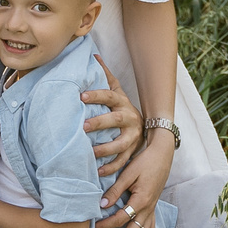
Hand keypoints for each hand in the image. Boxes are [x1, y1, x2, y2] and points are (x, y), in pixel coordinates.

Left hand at [82, 59, 141, 177]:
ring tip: (90, 152)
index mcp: (123, 103)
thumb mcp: (118, 91)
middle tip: (82, 126)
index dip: (96, 96)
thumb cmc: (123, 108)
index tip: (81, 96)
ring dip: (105, 149)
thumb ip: (106, 75)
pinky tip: (98, 171)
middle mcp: (129, 119)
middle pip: (115, 120)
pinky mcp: (132, 152)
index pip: (110, 96)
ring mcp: (132, 137)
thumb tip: (94, 56)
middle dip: (99, 123)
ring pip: (120, 144)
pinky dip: (110, 167)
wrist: (146, 127)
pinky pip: (122, 161)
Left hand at [98, 131, 173, 227]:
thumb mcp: (128, 173)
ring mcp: (152, 209)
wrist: (162, 154)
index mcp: (141, 200)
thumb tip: (101, 206)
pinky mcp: (153, 207)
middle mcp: (148, 208)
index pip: (121, 219)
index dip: (106, 225)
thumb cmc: (145, 161)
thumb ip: (115, 191)